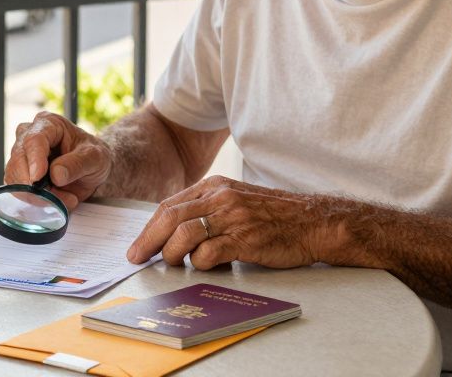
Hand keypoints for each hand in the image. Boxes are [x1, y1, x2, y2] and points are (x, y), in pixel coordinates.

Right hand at [4, 111, 111, 209]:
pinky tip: (55, 200)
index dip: (34, 159)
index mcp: (49, 123)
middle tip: (59, 198)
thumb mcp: (95, 157)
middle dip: (35, 183)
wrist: (90, 169)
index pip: (34, 139)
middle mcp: (29, 135)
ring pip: (15, 177)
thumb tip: (56, 175)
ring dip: (37, 195)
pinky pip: (18, 190)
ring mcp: (22, 155)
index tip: (37, 178)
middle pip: (19, 158)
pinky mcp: (19, 173)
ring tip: (65, 198)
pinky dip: (35, 200)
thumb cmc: (92, 156)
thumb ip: (77, 164)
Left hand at [126, 175, 335, 268]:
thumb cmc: (274, 215)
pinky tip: (203, 266)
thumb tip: (173, 232)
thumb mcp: (236, 200)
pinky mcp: (245, 240)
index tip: (138, 245)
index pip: (169, 205)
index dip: (149, 227)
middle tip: (137, 257)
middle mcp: (220, 198)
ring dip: (171, 254)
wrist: (314, 222)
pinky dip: (198, 263)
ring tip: (172, 264)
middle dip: (148, 240)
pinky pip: (208, 253)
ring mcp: (233, 218)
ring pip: (183, 235)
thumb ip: (207, 209)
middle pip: (170, 218)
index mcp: (215, 186)